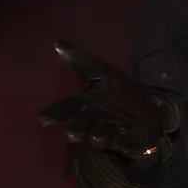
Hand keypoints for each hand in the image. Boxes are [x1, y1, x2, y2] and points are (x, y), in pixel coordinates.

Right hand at [37, 41, 178, 161]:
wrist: (148, 108)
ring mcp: (111, 133)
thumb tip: (57, 43)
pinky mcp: (128, 141)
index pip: (66, 109)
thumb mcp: (103, 73)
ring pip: (101, 137)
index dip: (54, 114)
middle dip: (76, 130)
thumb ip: (81, 60)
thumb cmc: (119, 93)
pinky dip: (125, 144)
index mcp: (84, 106)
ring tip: (96, 138)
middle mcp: (94, 122)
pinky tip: (126, 144)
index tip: (40, 119)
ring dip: (99, 137)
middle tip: (71, 134)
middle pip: (81, 127)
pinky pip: (125, 143)